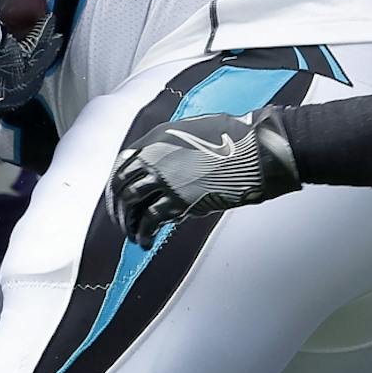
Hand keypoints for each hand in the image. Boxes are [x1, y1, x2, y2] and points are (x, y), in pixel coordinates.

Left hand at [108, 105, 301, 243]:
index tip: (119, 195)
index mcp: (157, 139)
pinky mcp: (177, 200)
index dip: (118, 183)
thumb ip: (174, 148)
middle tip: (122, 219)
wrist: (253, 151)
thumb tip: (168, 165)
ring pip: (131, 205)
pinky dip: (144, 233)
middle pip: (122, 185)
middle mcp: (154, 158)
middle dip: (119, 206)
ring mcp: (164, 179)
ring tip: (133, 234)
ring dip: (129, 223)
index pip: (123, 163)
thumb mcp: (194, 132)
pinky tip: (146, 241)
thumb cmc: (234, 139)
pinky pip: (150, 220)